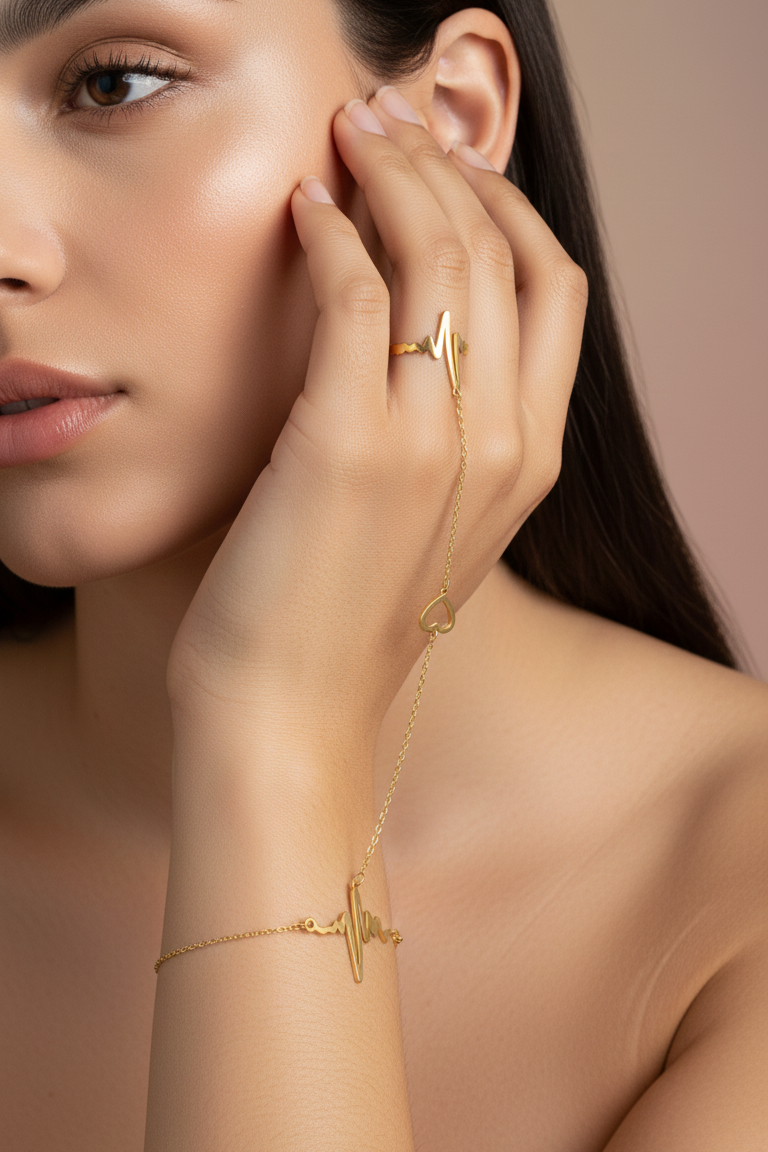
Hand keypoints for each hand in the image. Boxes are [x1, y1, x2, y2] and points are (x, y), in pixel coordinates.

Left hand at [166, 89, 587, 752]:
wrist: (294, 715)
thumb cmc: (345, 621)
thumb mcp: (432, 524)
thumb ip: (450, 434)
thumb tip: (414, 334)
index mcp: (531, 459)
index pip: (556, 289)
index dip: (509, 209)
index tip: (453, 172)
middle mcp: (501, 442)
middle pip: (501, 252)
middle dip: (444, 167)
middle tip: (383, 126)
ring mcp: (432, 441)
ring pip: (437, 255)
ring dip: (391, 175)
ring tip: (345, 140)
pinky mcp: (347, 443)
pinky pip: (352, 292)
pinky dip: (328, 233)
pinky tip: (301, 211)